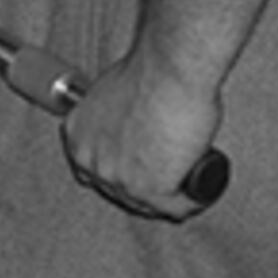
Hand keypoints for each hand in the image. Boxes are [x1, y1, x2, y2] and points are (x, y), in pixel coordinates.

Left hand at [60, 51, 220, 222]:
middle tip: (167, 170)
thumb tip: (129, 124)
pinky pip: (175, 207)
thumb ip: (113, 115)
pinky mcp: (150, 190)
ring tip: (186, 178)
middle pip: (120, 190)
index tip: (139, 165)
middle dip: (144, 183)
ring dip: (169, 194)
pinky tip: (199, 192)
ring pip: (148, 203)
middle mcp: (91, 160)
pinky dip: (191, 201)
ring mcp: (119, 179)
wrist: (169, 71)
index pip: (93, 170)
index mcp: (78, 135)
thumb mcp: (113, 92)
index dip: (121, 169)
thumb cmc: (149, 71)